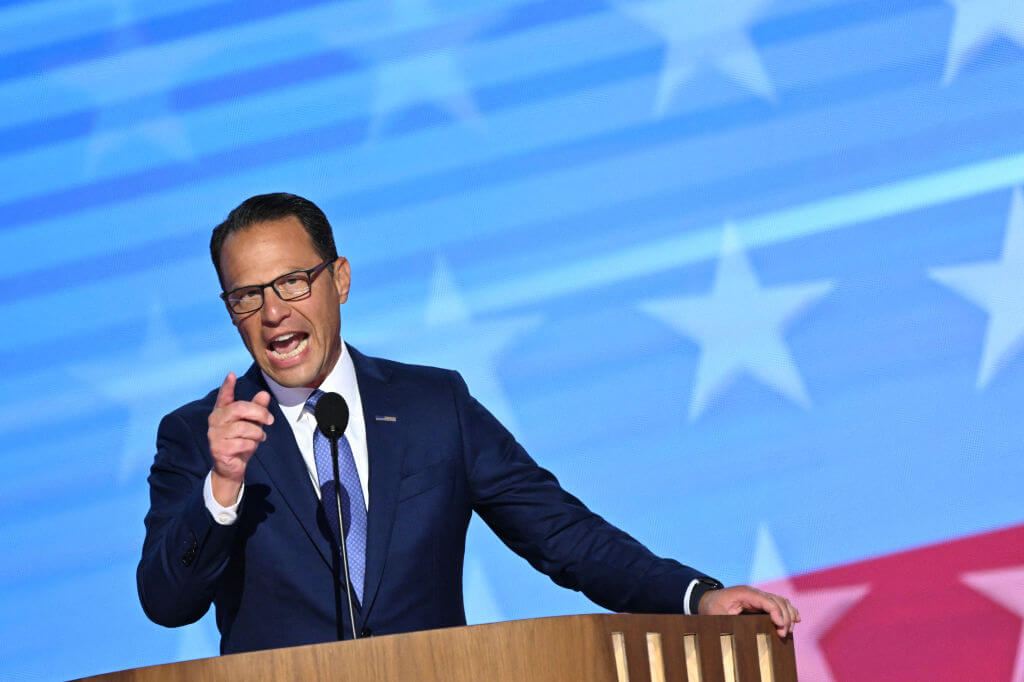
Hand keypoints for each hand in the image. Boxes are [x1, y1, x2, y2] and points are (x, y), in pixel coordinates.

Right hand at [207, 372, 273, 505]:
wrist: (231, 468)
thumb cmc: (241, 442)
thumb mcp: (252, 424)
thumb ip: (257, 410)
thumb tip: (264, 394)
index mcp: (222, 412)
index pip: (224, 396)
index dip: (227, 386)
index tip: (231, 374)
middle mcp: (215, 421)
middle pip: (239, 409)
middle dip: (259, 413)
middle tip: (271, 420)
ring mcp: (215, 435)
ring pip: (243, 427)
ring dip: (257, 433)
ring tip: (260, 436)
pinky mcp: (218, 449)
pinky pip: (243, 442)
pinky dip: (252, 444)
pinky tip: (250, 447)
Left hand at [698, 585, 799, 637]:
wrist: (708, 600)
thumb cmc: (711, 608)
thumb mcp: (716, 615)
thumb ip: (729, 621)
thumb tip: (742, 633)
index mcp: (744, 593)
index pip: (767, 600)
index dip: (777, 613)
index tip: (781, 628)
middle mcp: (754, 592)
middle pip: (777, 601)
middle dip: (785, 617)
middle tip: (783, 634)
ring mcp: (758, 596)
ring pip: (781, 601)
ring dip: (789, 614)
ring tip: (789, 630)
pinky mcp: (760, 602)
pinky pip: (778, 603)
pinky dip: (788, 610)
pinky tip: (796, 619)